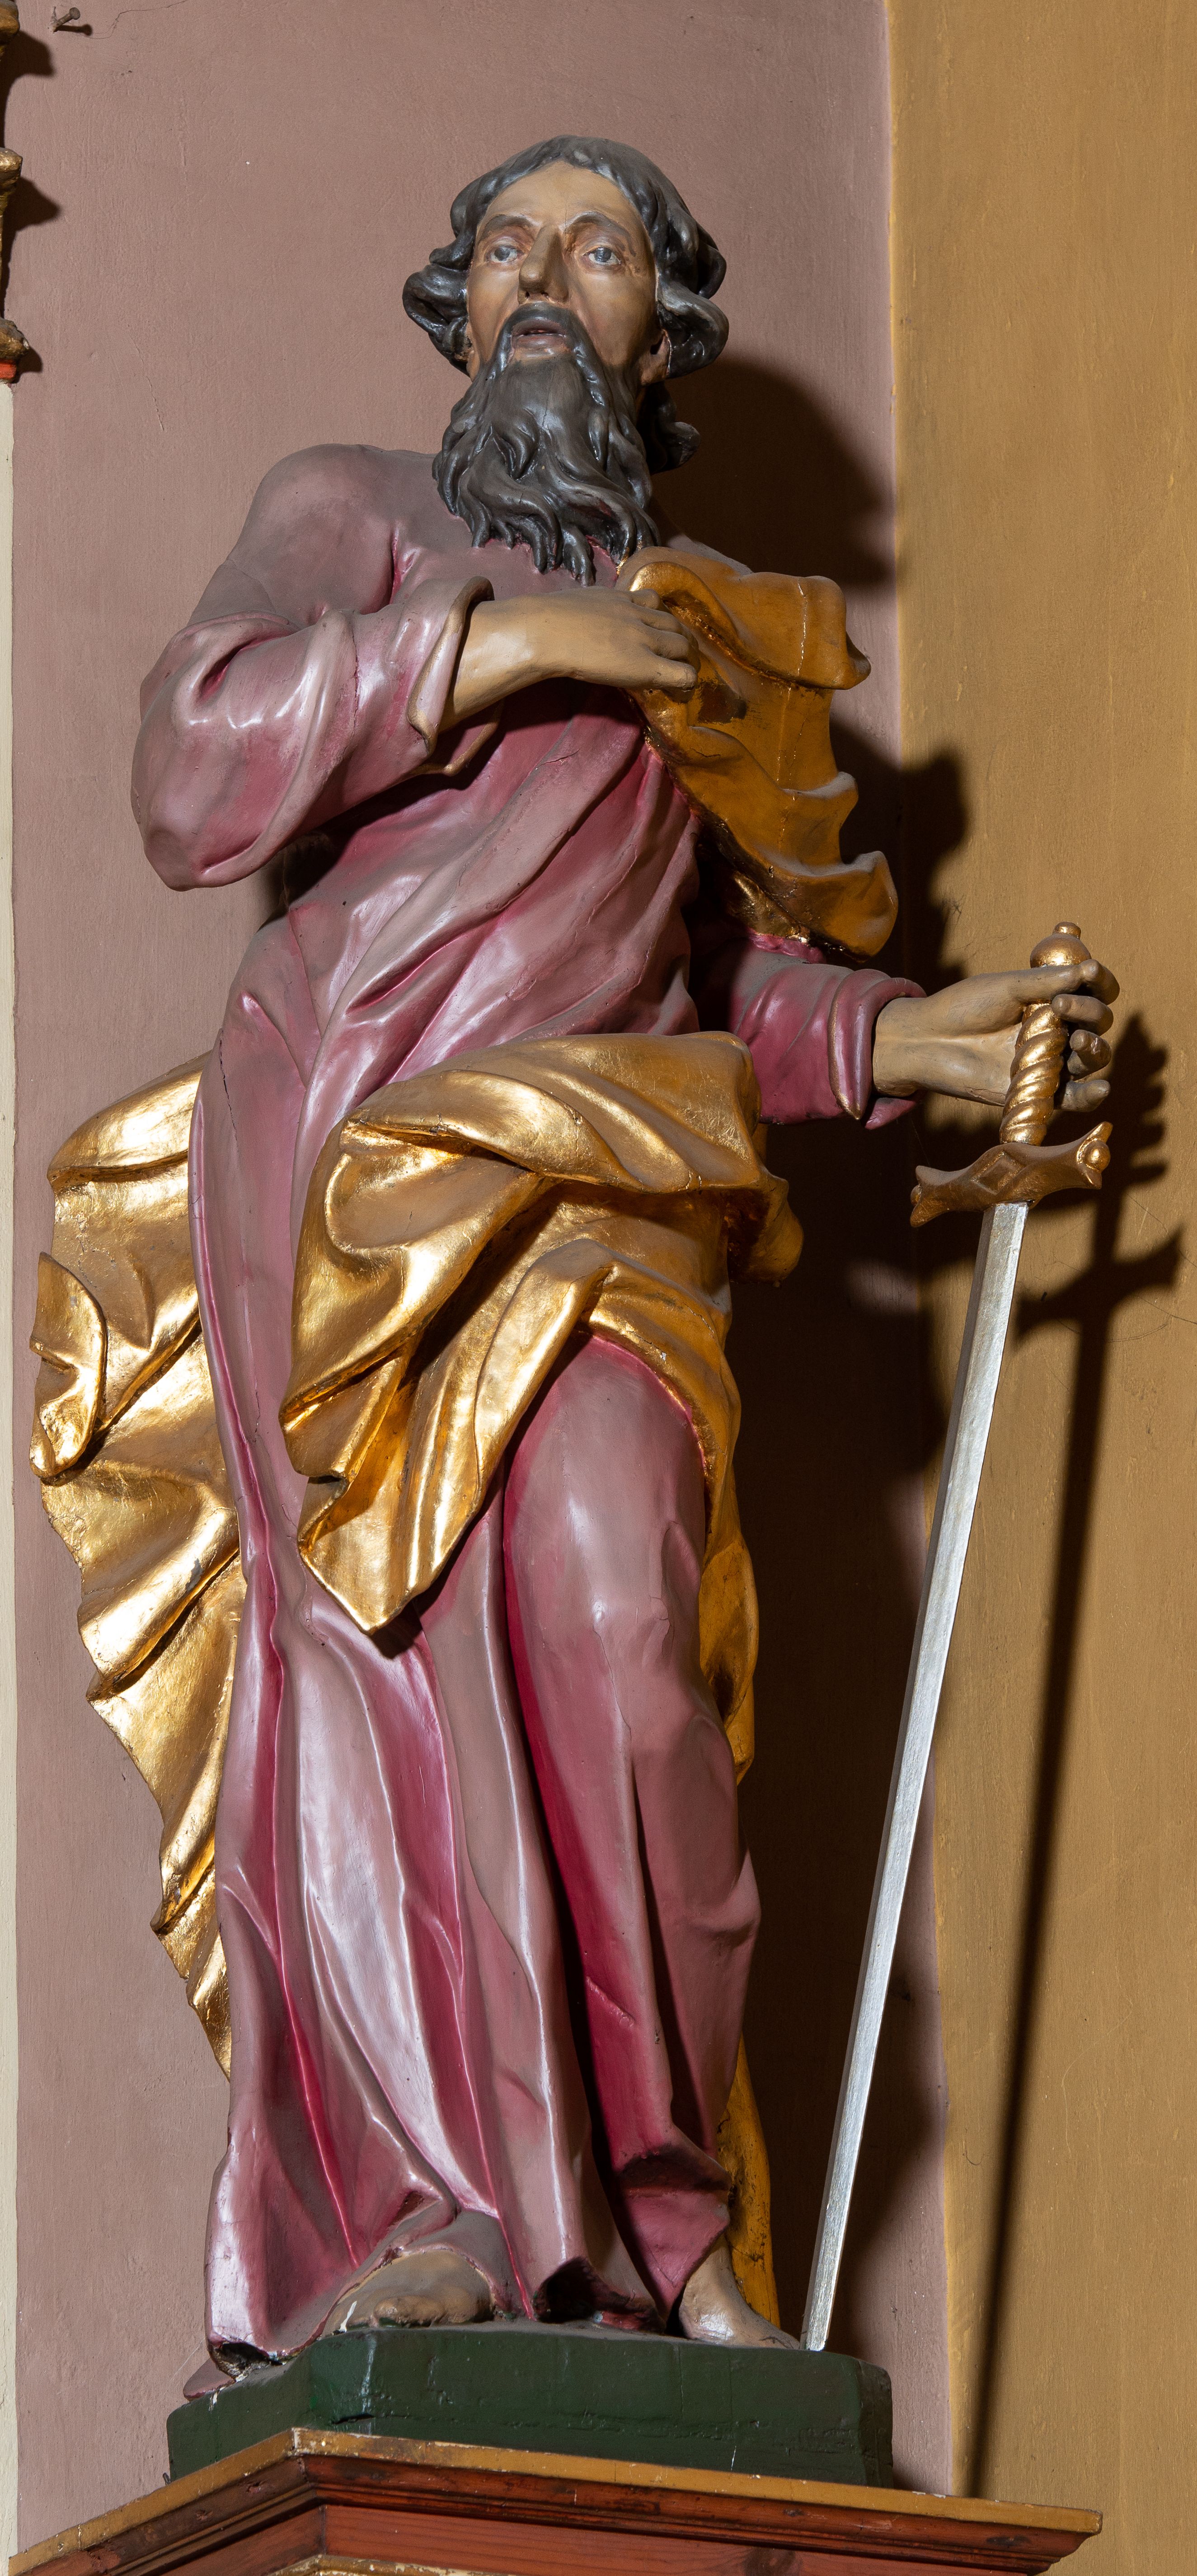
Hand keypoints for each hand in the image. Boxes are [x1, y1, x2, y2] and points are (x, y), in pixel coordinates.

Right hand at [443, 585, 698, 725]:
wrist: (544, 631)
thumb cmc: (545, 619)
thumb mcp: (572, 603)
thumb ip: (585, 609)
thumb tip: (576, 618)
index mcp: (620, 598)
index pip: (654, 602)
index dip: (661, 620)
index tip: (658, 635)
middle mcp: (639, 614)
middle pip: (676, 623)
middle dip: (681, 640)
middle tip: (677, 658)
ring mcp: (646, 638)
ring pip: (685, 645)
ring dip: (687, 659)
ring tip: (681, 674)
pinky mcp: (647, 664)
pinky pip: (683, 673)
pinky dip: (687, 681)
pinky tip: (680, 691)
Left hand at [873, 959, 1118, 1111]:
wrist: (926, 1041)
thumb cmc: (963, 1007)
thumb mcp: (1005, 987)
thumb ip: (1046, 982)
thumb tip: (1089, 970)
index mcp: (1052, 999)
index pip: (1093, 992)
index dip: (1101, 984)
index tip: (1092, 976)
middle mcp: (1056, 1030)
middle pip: (1097, 1023)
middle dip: (1089, 1013)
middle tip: (1059, 1007)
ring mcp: (1049, 1061)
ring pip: (1091, 1058)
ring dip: (1092, 1049)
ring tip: (1075, 1041)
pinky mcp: (1038, 1091)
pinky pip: (1075, 1098)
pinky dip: (1092, 1096)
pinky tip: (1101, 1089)